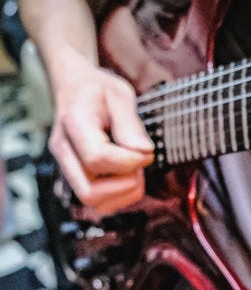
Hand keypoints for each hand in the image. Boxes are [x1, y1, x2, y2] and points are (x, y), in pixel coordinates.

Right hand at [48, 50, 152, 213]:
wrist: (76, 87)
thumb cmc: (98, 90)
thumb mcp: (120, 95)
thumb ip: (131, 124)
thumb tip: (145, 152)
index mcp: (74, 124)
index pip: (97, 158)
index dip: (130, 160)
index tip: (148, 150)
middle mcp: (63, 150)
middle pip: (89, 192)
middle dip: (126, 183)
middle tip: (140, 161)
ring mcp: (66, 166)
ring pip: (92, 202)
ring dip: (124, 192)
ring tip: (135, 167)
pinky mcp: (75, 175)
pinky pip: (97, 202)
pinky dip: (120, 196)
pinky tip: (128, 175)